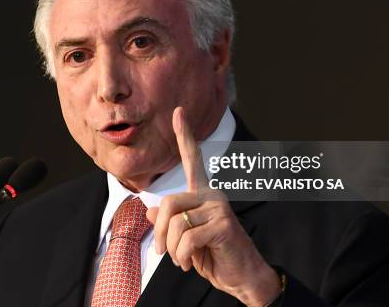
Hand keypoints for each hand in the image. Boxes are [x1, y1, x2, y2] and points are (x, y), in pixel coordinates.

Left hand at [146, 107, 281, 306]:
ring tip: (183, 259)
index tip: (178, 111)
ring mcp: (219, 208)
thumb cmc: (212, 254)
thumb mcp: (184, 238)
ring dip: (172, 249)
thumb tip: (148, 209)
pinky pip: (187, 238)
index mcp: (203, 193)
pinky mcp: (224, 225)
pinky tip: (192, 262)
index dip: (185, 135)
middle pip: (168, 203)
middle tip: (162, 252)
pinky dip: (183, 256)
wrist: (240, 277)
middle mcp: (212, 195)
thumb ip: (169, 221)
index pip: (193, 160)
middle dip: (159, 232)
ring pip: (176, 223)